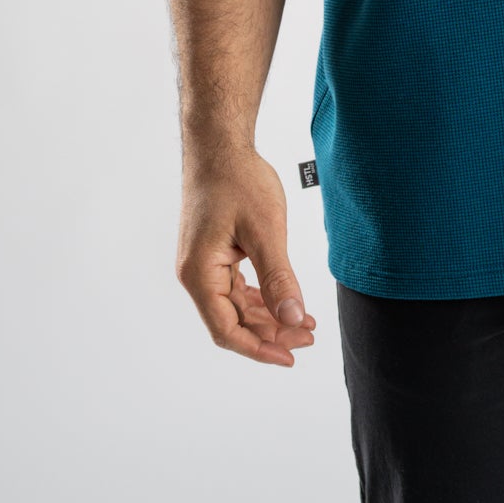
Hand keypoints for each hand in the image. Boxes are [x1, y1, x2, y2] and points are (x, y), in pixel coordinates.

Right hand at [176, 145, 317, 365]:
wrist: (219, 146)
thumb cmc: (237, 180)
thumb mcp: (265, 230)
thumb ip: (279, 278)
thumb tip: (292, 318)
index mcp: (200, 274)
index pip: (227, 330)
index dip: (259, 349)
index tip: (290, 356)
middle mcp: (195, 275)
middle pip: (232, 322)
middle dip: (271, 334)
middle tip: (308, 336)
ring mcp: (202, 265)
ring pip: (235, 307)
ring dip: (267, 317)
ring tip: (303, 322)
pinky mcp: (212, 255)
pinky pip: (235, 289)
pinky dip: (260, 298)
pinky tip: (284, 301)